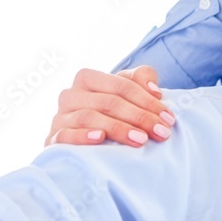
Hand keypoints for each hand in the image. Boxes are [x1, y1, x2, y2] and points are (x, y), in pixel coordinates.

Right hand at [46, 66, 173, 146]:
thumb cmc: (112, 112)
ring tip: (141, 140)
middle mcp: (70, 95)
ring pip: (89, 117)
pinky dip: (82, 136)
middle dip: (139, 117)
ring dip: (118, 128)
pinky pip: (64, 135)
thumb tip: (154, 89)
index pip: (121, 86)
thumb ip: (142, 79)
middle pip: (109, 102)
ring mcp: (59, 116)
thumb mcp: (128, 90)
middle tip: (161, 132)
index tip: (169, 119)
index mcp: (87, 78)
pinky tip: (101, 138)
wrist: (85, 141)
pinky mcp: (52, 138)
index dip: (147, 101)